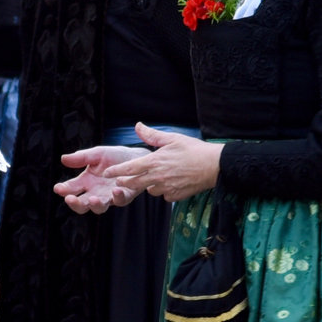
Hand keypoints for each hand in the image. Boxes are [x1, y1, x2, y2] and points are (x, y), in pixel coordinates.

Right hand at [56, 145, 147, 212]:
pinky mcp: (126, 196)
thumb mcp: (97, 154)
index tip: (58, 188)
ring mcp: (110, 196)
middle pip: (82, 204)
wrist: (136, 157)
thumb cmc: (114, 156)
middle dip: (75, 203)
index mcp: (86, 182)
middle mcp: (96, 192)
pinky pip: (120, 201)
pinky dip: (117, 197)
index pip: (71, 189)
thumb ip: (81, 157)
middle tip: (69, 199)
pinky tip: (115, 190)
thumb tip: (63, 158)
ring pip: (99, 207)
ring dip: (95, 205)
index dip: (64, 190)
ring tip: (93, 199)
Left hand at [102, 125, 223, 201]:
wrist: (214, 166)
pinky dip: (164, 191)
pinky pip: (164, 196)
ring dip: (149, 185)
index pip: (129, 168)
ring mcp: (166, 188)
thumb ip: (152, 135)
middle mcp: (157, 176)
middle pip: (134, 183)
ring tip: (156, 177)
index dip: (116, 171)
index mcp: (154, 161)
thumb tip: (137, 125)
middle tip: (121, 180)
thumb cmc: (194, 150)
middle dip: (126, 182)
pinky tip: (171, 183)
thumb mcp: (172, 138)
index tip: (106, 173)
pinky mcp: (175, 196)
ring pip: (150, 190)